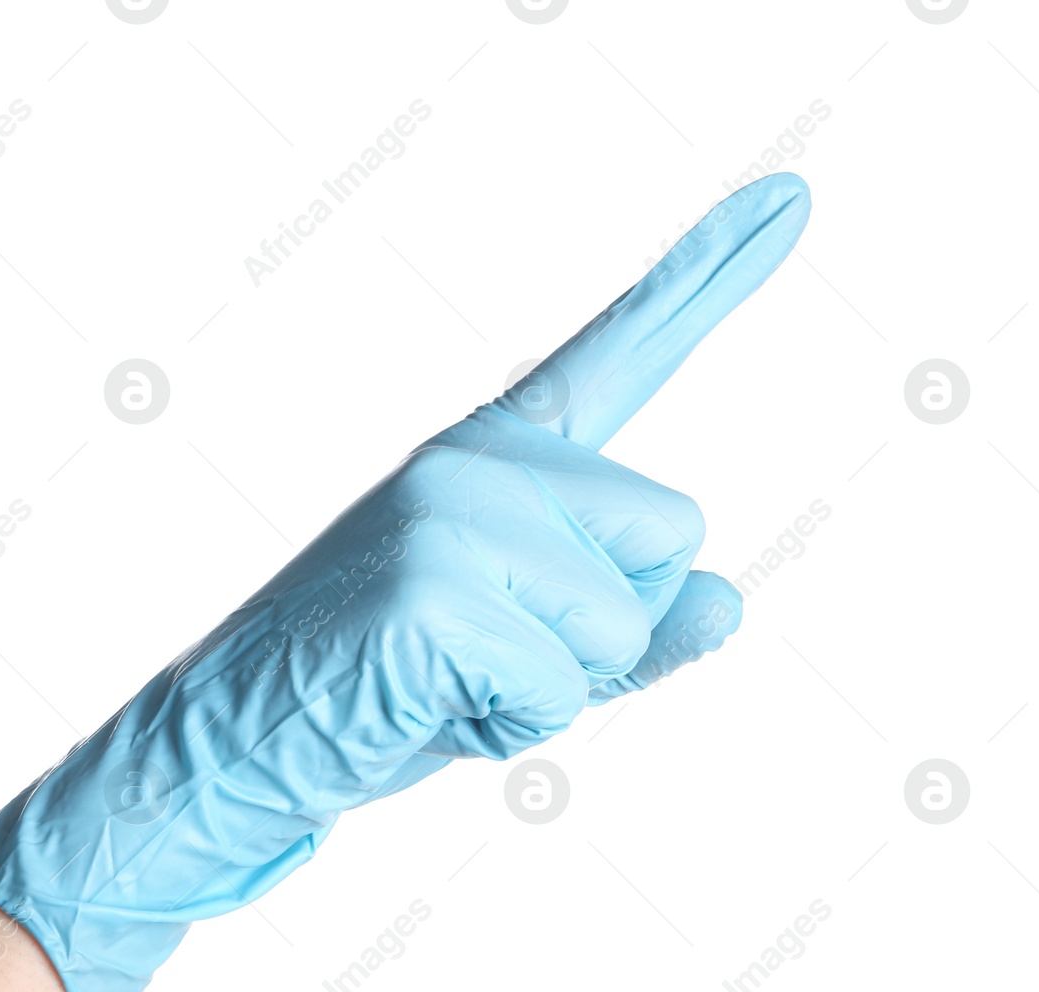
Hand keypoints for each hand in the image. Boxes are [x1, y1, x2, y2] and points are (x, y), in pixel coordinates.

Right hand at [0, 171, 812, 991]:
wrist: (242, 741)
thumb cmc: (389, 692)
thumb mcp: (534, 658)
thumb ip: (638, 627)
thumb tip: (731, 600)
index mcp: (499, 455)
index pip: (621, 353)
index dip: (710, 277)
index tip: (796, 203)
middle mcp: (478, 458)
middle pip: (672, 533)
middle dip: (608, 628)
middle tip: (488, 653)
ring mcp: (450, 510)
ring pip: (625, 618)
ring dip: (557, 687)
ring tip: (451, 682)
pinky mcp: (430, 583)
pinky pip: (559, 685)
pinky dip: (512, 727)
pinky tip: (429, 706)